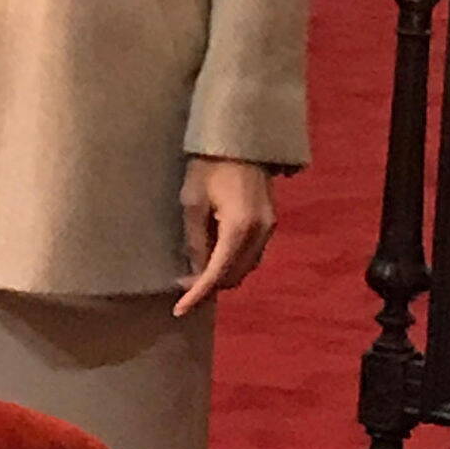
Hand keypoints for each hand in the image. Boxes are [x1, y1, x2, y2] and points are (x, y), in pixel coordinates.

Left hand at [176, 156, 275, 314]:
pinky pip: (252, 254)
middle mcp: (260, 233)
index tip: (179, 309)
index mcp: (239, 228)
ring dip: (222, 275)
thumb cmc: (209, 165)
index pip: (217, 274)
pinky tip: (213, 256)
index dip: (198, 294)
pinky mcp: (270, 221)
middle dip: (209, 286)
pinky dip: (233, 262)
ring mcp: (269, 228)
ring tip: (195, 271)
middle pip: (235, 276)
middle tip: (182, 284)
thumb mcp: (192, 202)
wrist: (240, 139)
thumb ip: (195, 240)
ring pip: (246, 268)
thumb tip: (196, 270)